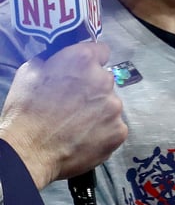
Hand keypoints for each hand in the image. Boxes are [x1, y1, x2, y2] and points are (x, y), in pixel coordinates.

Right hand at [0, 40, 126, 188]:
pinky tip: (84, 138)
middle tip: (73, 104)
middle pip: (105, 80)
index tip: (83, 72)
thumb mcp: (31, 71)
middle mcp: (104, 80)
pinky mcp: (118, 131)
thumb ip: (54, 59)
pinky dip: (103, 132)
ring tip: (76, 125)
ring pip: (110, 104)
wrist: (28, 152)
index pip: (101, 51)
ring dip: (98, 111)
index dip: (91, 61)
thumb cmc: (25, 112)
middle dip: (92, 89)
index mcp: (83, 60)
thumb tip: (62, 59)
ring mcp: (114, 106)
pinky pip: (114, 127)